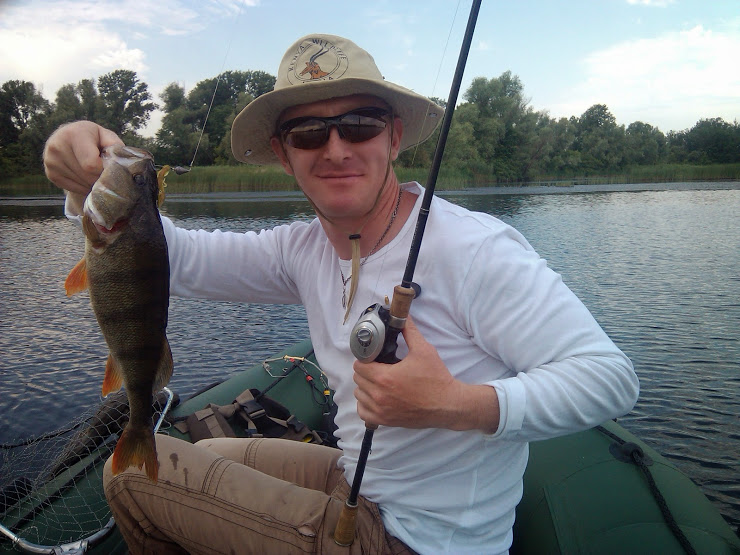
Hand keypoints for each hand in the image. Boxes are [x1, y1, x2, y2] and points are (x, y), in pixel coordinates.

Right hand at [43, 121, 123, 194]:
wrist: (70, 139)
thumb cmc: (94, 139)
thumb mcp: (106, 136)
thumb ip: (115, 146)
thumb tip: (118, 162)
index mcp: (74, 133)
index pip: (91, 164)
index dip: (104, 170)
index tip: (108, 166)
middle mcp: (57, 145)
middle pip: (87, 176)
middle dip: (100, 178)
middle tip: (104, 172)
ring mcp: (51, 160)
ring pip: (81, 184)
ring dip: (93, 183)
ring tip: (95, 173)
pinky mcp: (50, 173)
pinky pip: (73, 189)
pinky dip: (84, 187)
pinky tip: (86, 177)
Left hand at [352, 316, 499, 432]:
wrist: (447, 404)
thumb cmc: (436, 378)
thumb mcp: (424, 350)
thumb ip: (409, 331)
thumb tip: (403, 316)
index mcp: (385, 377)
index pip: (358, 366)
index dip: (365, 359)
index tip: (375, 358)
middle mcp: (379, 396)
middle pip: (358, 379)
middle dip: (366, 371)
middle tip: (380, 368)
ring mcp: (381, 411)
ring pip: (359, 395)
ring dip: (366, 387)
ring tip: (380, 382)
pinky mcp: (385, 421)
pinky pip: (364, 413)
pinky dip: (367, 405)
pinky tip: (378, 398)